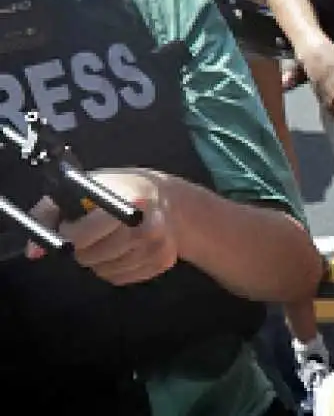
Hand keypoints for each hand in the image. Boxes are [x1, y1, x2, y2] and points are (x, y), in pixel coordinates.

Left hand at [24, 169, 180, 284]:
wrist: (166, 198)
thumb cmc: (119, 190)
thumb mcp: (85, 187)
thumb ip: (50, 214)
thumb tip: (34, 252)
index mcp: (127, 200)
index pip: (82, 234)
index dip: (69, 234)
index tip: (69, 227)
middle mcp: (148, 224)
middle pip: (92, 256)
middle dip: (83, 249)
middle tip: (89, 234)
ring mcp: (158, 245)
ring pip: (105, 271)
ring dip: (98, 260)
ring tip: (107, 240)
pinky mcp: (163, 262)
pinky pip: (121, 278)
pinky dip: (115, 269)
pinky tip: (122, 250)